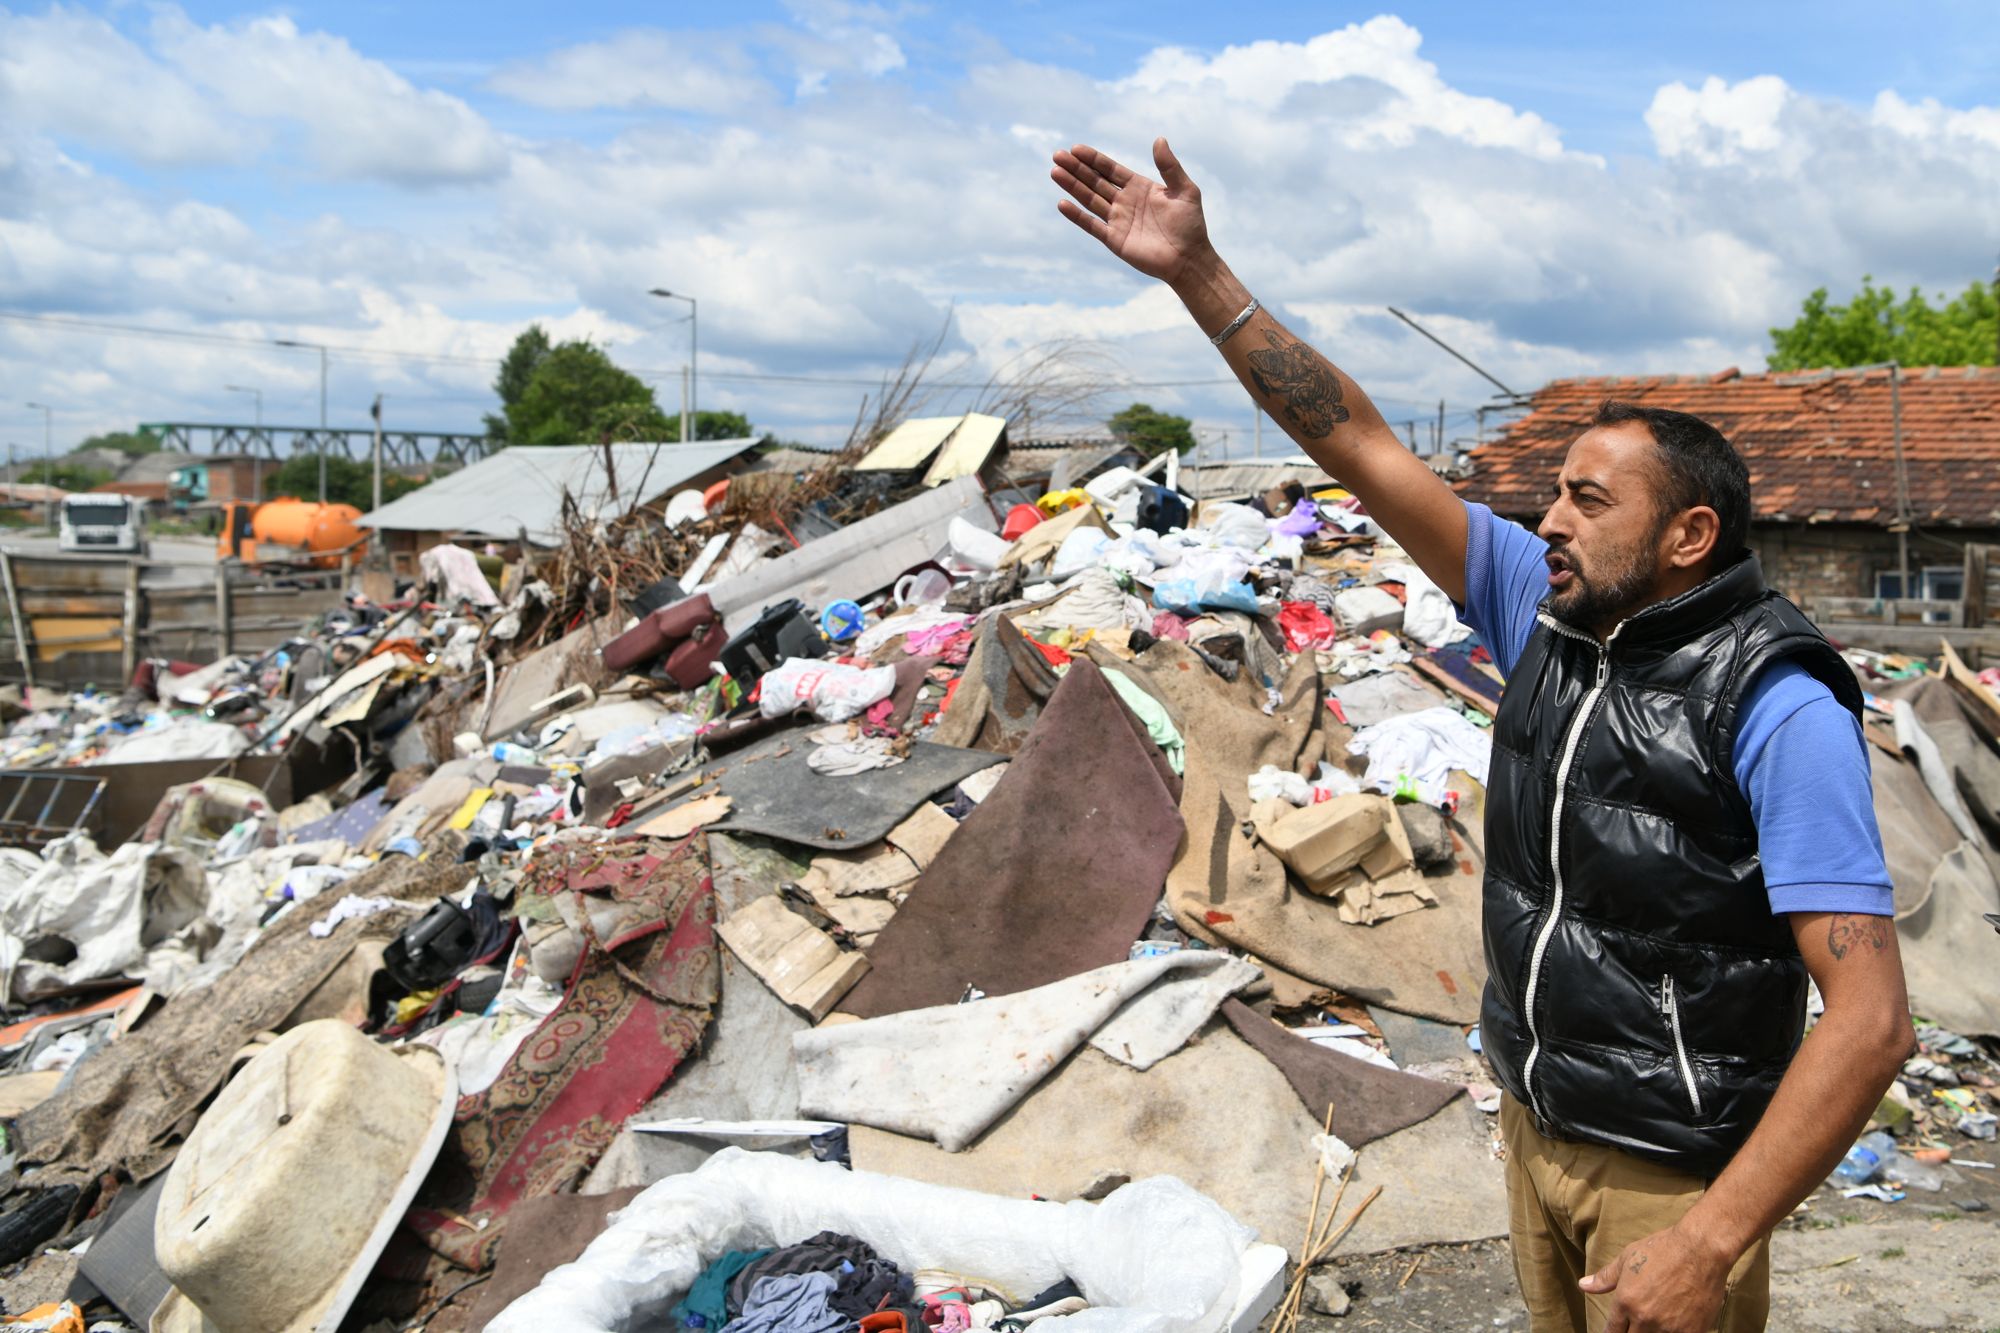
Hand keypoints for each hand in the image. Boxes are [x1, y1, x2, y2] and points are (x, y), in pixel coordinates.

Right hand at [1051, 138, 1213, 285]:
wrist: (1189, 259)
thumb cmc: (1190, 225)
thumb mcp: (1185, 190)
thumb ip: (1170, 166)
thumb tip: (1158, 139)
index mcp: (1139, 187)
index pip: (1111, 170)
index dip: (1093, 159)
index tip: (1076, 149)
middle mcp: (1125, 202)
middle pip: (1095, 181)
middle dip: (1076, 168)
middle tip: (1057, 156)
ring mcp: (1118, 221)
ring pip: (1090, 199)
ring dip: (1072, 186)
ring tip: (1055, 172)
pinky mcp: (1114, 240)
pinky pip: (1092, 225)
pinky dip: (1077, 215)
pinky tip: (1062, 204)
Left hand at [1579, 1224, 1731, 1332]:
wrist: (1701, 1250)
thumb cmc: (1663, 1250)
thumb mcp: (1627, 1258)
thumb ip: (1605, 1277)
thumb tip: (1584, 1286)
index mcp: (1626, 1302)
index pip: (1612, 1331)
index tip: (1614, 1332)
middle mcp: (1645, 1319)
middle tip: (1632, 1326)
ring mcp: (1670, 1328)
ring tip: (1650, 1327)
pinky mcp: (1692, 1332)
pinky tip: (1670, 1329)